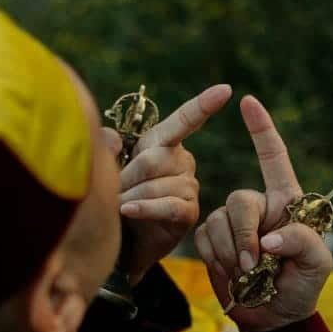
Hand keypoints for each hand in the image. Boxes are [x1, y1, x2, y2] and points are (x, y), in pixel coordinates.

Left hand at [110, 84, 231, 283]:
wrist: (124, 241)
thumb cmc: (116, 198)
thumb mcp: (108, 168)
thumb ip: (107, 148)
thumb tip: (112, 138)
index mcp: (164, 143)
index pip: (184, 120)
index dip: (203, 105)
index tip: (225, 90)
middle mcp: (183, 162)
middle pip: (153, 160)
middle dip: (126, 177)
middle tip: (110, 192)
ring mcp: (189, 187)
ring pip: (157, 184)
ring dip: (130, 197)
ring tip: (118, 208)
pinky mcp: (189, 212)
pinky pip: (166, 205)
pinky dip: (143, 208)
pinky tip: (127, 210)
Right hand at [194, 95, 332, 331]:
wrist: (273, 318)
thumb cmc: (301, 288)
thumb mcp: (317, 266)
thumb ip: (302, 242)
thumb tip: (270, 236)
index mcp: (288, 203)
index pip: (275, 159)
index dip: (262, 130)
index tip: (248, 102)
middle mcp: (260, 207)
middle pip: (240, 200)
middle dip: (245, 235)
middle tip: (256, 266)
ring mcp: (235, 223)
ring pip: (218, 220)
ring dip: (232, 252)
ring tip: (248, 276)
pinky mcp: (214, 241)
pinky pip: (204, 237)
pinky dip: (217, 258)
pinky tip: (232, 274)